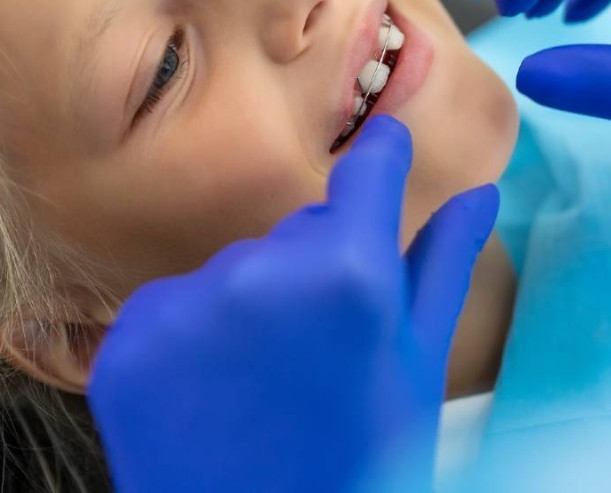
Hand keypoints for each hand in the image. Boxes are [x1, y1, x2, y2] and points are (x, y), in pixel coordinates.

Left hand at [87, 115, 499, 492]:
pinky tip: (213, 395)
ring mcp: (186, 304)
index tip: (384, 150)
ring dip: (251, 307)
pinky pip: (171, 305)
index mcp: (351, 271)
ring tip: (266, 383)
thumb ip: (445, 266)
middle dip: (316, 267)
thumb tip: (484, 191)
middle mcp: (262, 269)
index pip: (368, 166)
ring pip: (236, 268)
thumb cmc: (364, 460)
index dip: (382, 156)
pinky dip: (189, 339)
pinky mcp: (126, 340)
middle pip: (300, 228)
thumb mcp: (419, 366)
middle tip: (324, 350)